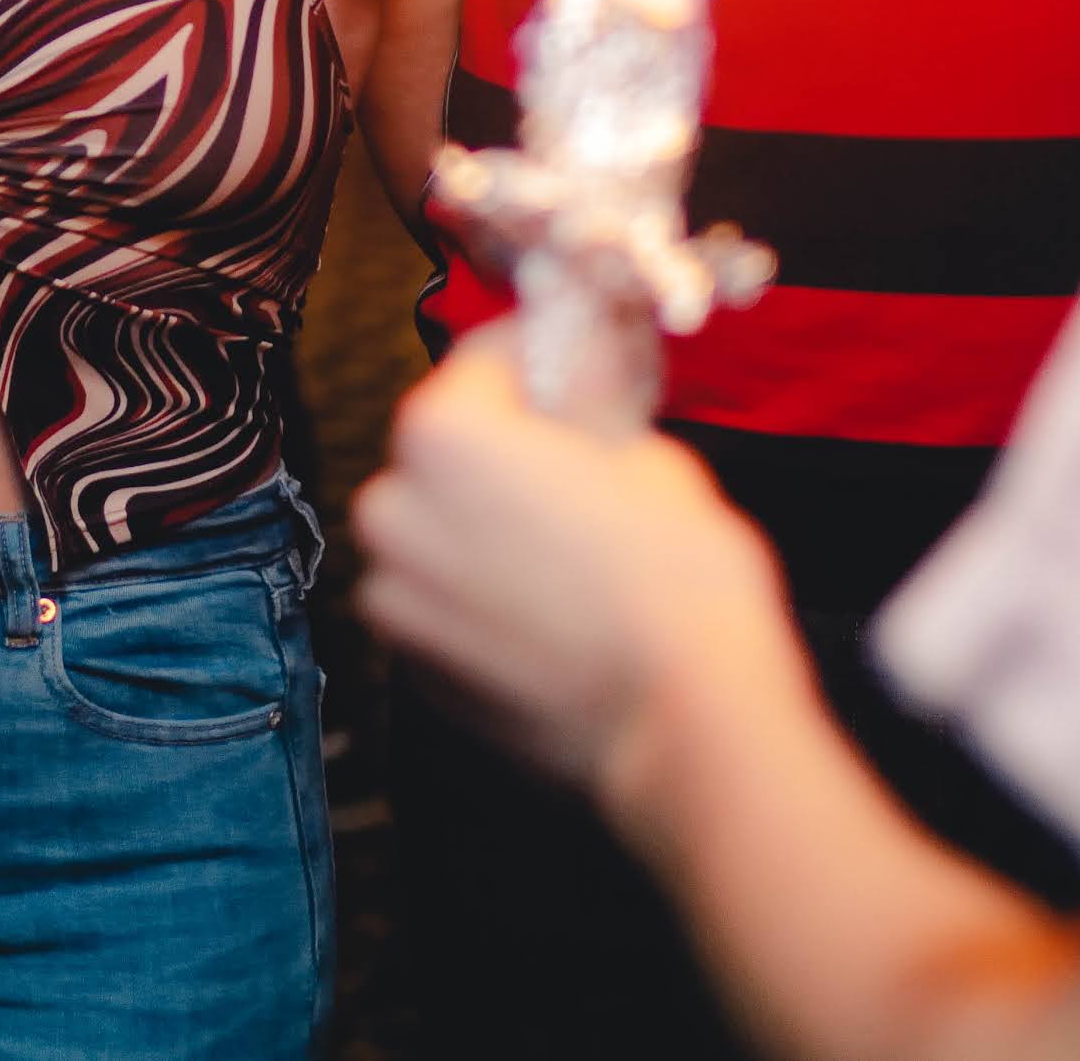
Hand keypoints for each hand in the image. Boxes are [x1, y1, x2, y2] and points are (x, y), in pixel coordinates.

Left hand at [355, 338, 816, 814]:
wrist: (684, 723)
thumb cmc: (675, 580)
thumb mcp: (644, 452)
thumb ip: (588, 404)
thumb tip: (582, 369)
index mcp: (444, 436)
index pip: (482, 361)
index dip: (537, 355)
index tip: (574, 360)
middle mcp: (396, 512)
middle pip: (444, 452)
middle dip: (500, 450)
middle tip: (576, 463)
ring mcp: (398, 602)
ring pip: (434, 534)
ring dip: (481, 527)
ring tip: (566, 545)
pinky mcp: (417, 673)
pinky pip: (442, 607)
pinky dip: (480, 598)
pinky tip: (551, 609)